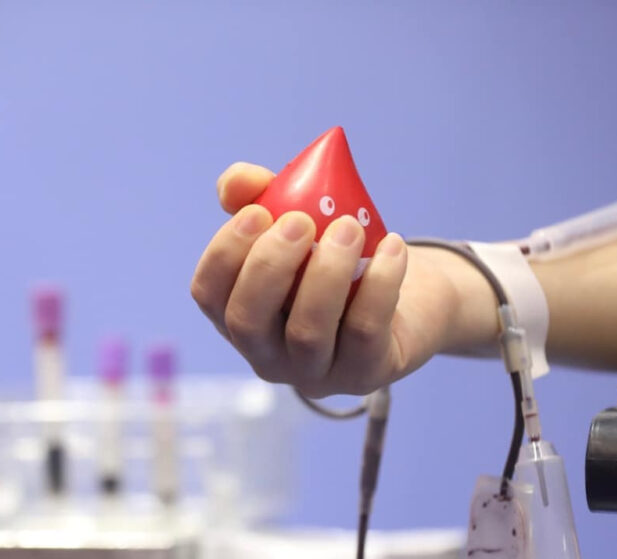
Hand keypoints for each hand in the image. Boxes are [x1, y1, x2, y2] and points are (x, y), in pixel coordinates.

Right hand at [191, 162, 497, 396]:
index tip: (257, 212)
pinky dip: (380, 283)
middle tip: (301, 220)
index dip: (224, 253)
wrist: (408, 304)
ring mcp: (314, 372)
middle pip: (247, 321)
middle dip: (269, 265)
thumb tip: (239, 179)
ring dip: (326, 273)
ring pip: (307, 333)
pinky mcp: (365, 373)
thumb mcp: (293, 223)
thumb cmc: (334, 261)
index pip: (208, 294)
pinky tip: (392, 246)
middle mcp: (267, 354)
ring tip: (349, 227)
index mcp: (238, 315)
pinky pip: (364, 331)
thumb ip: (257, 195)